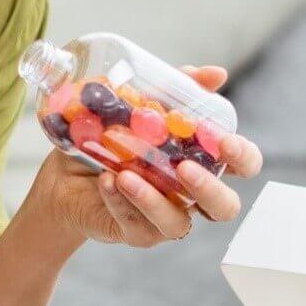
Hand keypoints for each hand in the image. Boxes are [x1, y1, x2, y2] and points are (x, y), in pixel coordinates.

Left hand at [28, 65, 263, 249]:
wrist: (63, 170)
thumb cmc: (110, 136)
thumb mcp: (138, 102)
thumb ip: (176, 87)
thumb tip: (217, 73)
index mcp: (200, 160)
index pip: (242, 164)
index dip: (243, 157)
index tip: (226, 142)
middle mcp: (189, 193)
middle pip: (224, 206)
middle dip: (209, 188)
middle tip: (184, 169)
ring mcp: (164, 216)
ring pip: (177, 223)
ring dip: (153, 199)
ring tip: (126, 174)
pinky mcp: (135, 231)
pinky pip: (137, 226)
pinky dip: (120, 201)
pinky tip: (107, 181)